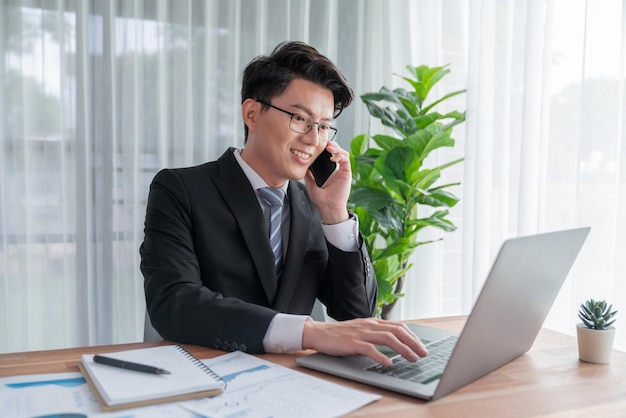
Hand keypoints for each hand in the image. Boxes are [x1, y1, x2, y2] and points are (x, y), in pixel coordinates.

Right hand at [301, 318, 427, 366]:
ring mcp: (361, 333)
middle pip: (397, 331)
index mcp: (373, 322)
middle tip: (423, 353)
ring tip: (412, 358)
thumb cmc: (340, 334)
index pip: (398, 326)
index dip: (412, 336)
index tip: (421, 346)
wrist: (320, 333)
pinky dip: (381, 356)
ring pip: (387, 338)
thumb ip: (376, 333)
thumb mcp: (361, 330)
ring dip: (403, 349)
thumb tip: (394, 341)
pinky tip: (388, 363)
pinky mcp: (352, 342)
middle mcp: (369, 325)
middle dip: (413, 342)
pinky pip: (370, 348)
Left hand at [304, 142, 351, 223]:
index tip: (318, 144)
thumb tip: (303, 165)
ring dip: (337, 148)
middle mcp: (337, 170)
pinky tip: (333, 157)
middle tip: (325, 142)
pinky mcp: (347, 173)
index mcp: (329, 171)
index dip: (325, 148)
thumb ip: (308, 174)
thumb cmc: (321, 199)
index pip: (329, 155)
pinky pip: (346, 160)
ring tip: (329, 147)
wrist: (327, 207)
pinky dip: (341, 155)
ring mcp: (342, 171)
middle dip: (332, 145)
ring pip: (343, 154)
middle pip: (337, 152)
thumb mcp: (310, 184)